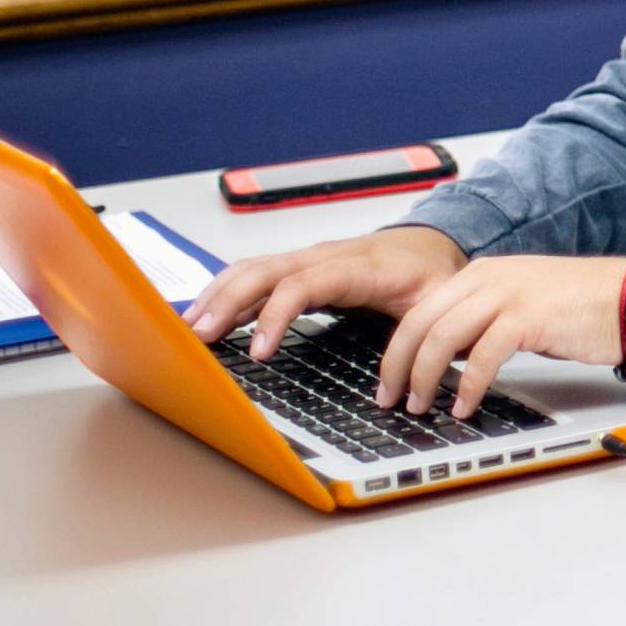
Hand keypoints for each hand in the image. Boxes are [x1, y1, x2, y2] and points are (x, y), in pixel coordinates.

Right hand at [184, 225, 466, 361]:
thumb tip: (399, 382)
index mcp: (357, 267)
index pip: (303, 284)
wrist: (432, 243)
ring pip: (253, 269)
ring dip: (218, 296)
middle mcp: (324, 257)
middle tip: (198, 338)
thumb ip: (419, 335)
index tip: (258, 351)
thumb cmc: (431, 274)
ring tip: (188, 330)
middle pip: (264, 271)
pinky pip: (256, 275)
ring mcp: (307, 260)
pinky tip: (207, 317)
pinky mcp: (298, 269)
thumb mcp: (437, 303)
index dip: (276, 315)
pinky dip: (226, 292)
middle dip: (227, 303)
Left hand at [377, 256, 625, 418]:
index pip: (421, 310)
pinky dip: (469, 386)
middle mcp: (489, 278)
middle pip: (420, 322)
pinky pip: (482, 356)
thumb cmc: (582, 306)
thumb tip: (448, 357)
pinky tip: (466, 406)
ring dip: (426, 378)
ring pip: (442, 337)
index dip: (397, 349)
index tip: (389, 380)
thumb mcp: (520, 303)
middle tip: (392, 398)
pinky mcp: (529, 317)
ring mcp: (508, 295)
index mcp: (482, 273)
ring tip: (423, 406)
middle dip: (399, 366)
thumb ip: (482, 320)